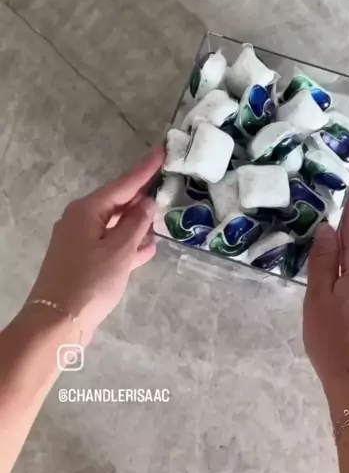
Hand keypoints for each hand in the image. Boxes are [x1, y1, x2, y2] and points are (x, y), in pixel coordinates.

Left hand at [26, 147, 163, 344]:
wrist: (58, 322)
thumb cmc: (90, 282)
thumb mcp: (119, 251)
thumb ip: (136, 225)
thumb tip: (146, 204)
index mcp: (86, 211)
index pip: (123, 184)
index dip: (145, 169)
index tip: (163, 150)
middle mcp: (80, 221)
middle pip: (117, 202)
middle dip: (141, 194)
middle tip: (167, 180)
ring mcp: (80, 242)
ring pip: (115, 224)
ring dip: (137, 222)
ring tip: (163, 214)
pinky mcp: (84, 262)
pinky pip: (111, 244)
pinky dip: (129, 244)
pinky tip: (149, 247)